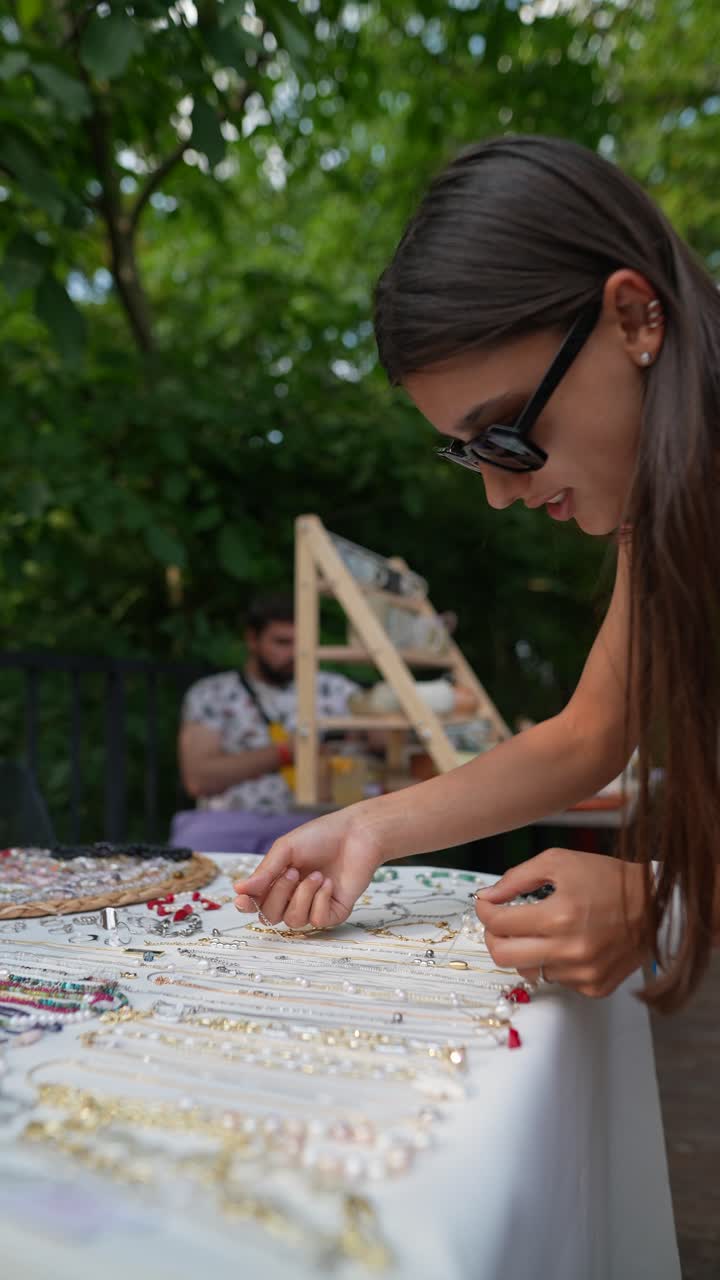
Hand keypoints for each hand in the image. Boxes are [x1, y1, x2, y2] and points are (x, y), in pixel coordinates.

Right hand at [233, 803, 385, 929]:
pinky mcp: (333, 913)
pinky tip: (329, 883)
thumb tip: (238, 890)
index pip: (255, 903)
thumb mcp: (286, 849)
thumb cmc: (320, 836)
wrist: (357, 834)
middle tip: (294, 871)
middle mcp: (292, 897)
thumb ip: (265, 872)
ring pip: (293, 921)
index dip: (247, 905)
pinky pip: (317, 921)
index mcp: (277, 881)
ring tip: (318, 875)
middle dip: (280, 893)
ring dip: (303, 895)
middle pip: (270, 915)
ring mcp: (312, 907)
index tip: (243, 900)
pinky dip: (321, 900)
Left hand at [473, 848, 648, 997]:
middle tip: (500, 924)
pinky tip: (571, 943)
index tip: (486, 904)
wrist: (655, 905)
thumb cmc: (607, 878)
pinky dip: (555, 962)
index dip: (484, 911)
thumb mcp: (559, 862)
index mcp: (558, 915)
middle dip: (493, 937)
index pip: (498, 923)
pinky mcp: (594, 986)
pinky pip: (557, 979)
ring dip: (529, 949)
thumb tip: (487, 896)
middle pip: (503, 956)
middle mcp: (569, 949)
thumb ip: (517, 878)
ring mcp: (582, 973)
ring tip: (546, 930)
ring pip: (530, 968)